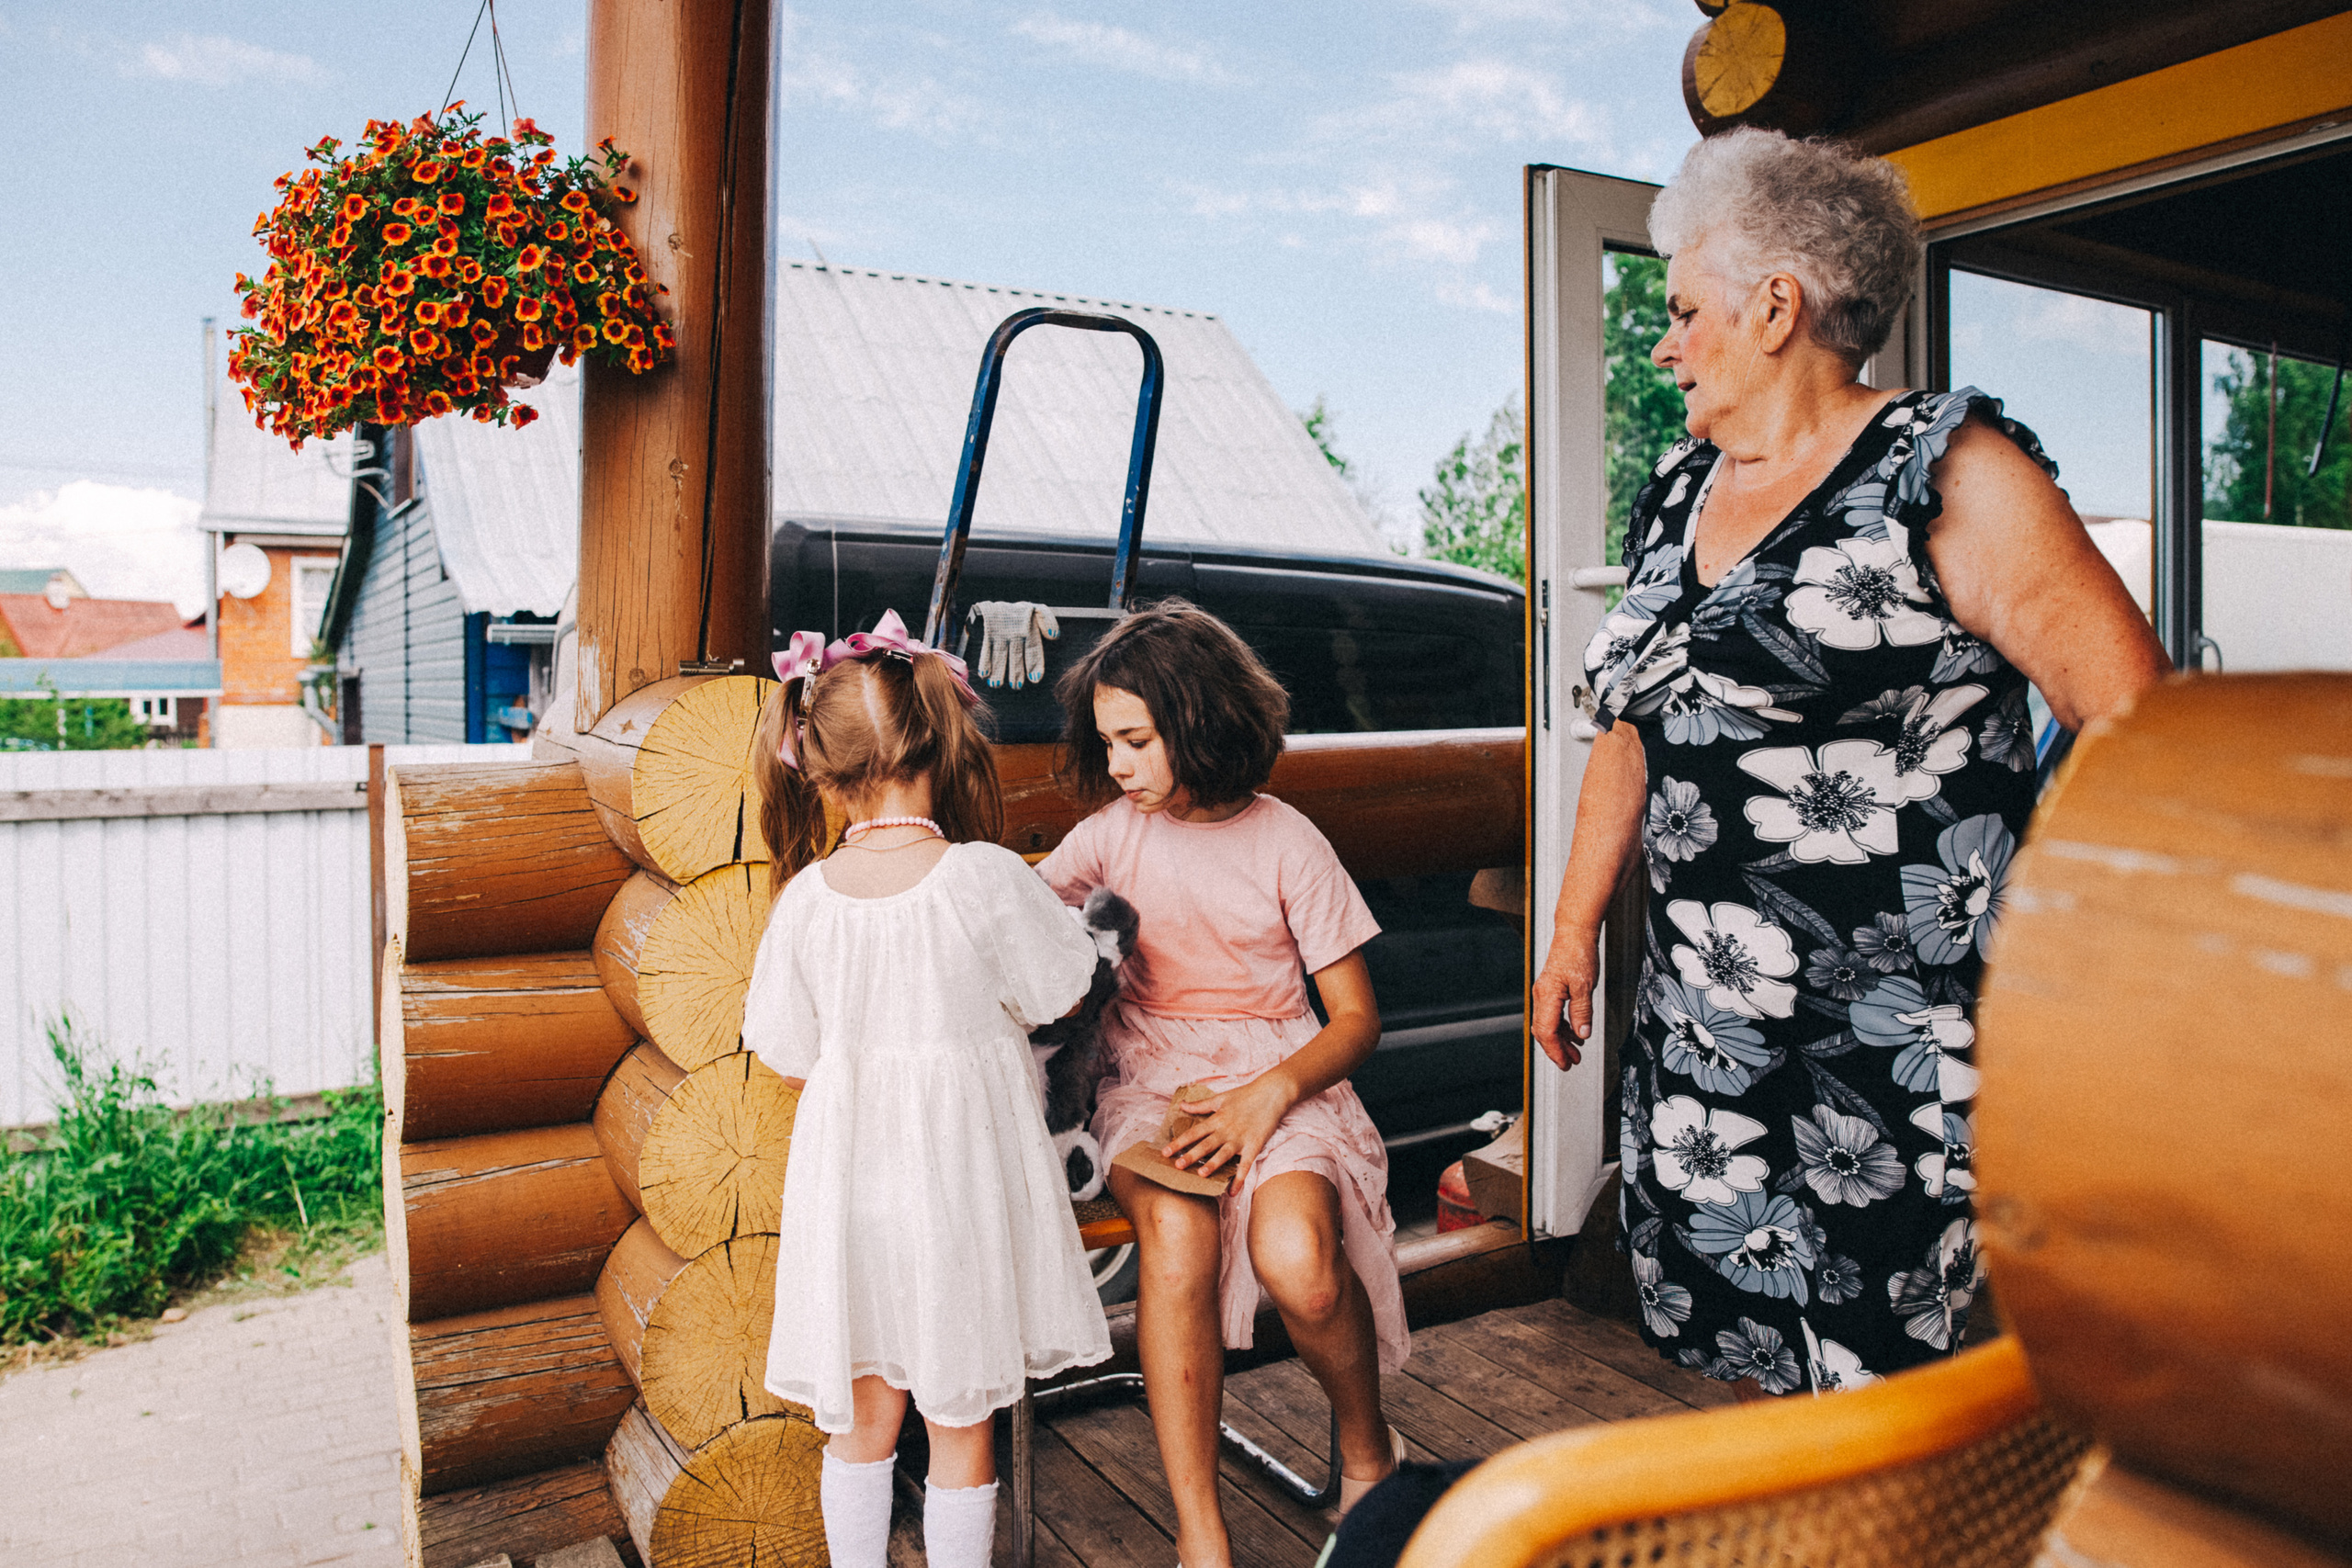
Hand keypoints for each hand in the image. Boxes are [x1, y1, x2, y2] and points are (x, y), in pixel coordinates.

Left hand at [970, 601, 1058, 689]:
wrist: (1001, 604)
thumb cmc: (1023, 610)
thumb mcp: (1039, 610)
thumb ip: (1048, 620)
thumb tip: (1054, 635)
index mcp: (1029, 634)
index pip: (1033, 652)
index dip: (1035, 665)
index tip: (1035, 679)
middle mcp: (1015, 639)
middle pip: (1016, 658)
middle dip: (1016, 672)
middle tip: (1016, 686)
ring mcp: (1001, 639)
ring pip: (1000, 657)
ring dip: (999, 671)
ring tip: (996, 684)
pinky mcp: (989, 636)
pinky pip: (987, 650)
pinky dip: (985, 662)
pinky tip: (984, 674)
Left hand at [1165, 1070, 1297, 1186]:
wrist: (1272, 1093)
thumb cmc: (1246, 1094)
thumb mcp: (1221, 1098)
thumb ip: (1200, 1105)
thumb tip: (1181, 1104)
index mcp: (1217, 1119)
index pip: (1194, 1132)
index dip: (1179, 1142)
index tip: (1165, 1152)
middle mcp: (1226, 1130)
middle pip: (1206, 1145)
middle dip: (1191, 1155)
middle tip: (1177, 1166)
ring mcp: (1241, 1139)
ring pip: (1224, 1154)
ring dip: (1213, 1165)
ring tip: (1201, 1175)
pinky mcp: (1254, 1146)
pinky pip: (1246, 1165)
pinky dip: (1240, 1179)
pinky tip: (1232, 1192)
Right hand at [1531, 922, 1598, 1069]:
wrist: (1574, 934)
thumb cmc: (1577, 954)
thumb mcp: (1584, 986)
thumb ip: (1582, 1012)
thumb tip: (1582, 1034)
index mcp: (1547, 996)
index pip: (1547, 1031)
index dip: (1556, 1050)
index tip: (1566, 1063)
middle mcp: (1542, 996)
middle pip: (1544, 1031)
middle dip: (1557, 1050)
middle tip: (1572, 1063)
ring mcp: (1545, 993)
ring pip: (1548, 1025)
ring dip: (1561, 1040)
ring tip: (1576, 1051)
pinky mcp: (1551, 990)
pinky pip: (1553, 1015)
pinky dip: (1563, 1027)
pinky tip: (1576, 1032)